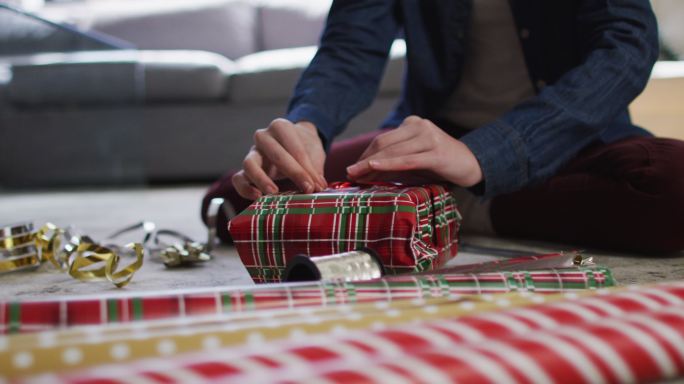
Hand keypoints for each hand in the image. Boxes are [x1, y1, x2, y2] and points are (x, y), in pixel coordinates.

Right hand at [232, 119, 327, 199]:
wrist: (297, 143)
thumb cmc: (305, 147)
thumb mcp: (314, 154)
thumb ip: (315, 170)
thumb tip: (317, 187)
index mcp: (281, 127)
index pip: (294, 148)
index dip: (306, 168)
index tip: (317, 185)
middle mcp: (263, 137)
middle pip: (275, 154)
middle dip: (293, 173)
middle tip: (307, 189)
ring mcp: (253, 153)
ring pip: (249, 164)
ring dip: (261, 179)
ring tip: (273, 193)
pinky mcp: (247, 169)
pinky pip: (238, 178)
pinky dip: (245, 188)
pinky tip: (257, 197)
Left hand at [346, 116, 482, 186]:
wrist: (472, 163)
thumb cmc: (440, 162)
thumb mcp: (415, 156)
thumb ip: (395, 158)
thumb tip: (366, 170)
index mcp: (412, 124)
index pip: (382, 140)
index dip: (365, 155)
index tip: (352, 169)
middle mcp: (420, 126)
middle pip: (384, 144)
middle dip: (364, 160)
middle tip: (350, 174)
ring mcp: (429, 138)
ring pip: (393, 152)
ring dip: (372, 165)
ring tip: (357, 175)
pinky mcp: (437, 154)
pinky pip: (408, 160)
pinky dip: (389, 164)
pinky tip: (375, 167)